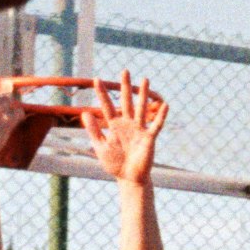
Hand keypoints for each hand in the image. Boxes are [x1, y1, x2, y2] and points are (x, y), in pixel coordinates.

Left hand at [80, 73, 167, 189]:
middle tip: (125, 71)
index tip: (96, 79)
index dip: (102, 93)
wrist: (129, 178)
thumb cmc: (115, 164)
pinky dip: (161, 116)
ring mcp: (139, 129)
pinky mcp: (149, 138)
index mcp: (114, 126)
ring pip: (141, 108)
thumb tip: (84, 113)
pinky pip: (156, 125)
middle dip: (125, 87)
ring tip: (145, 79)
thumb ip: (93, 131)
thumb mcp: (100, 147)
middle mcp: (127, 124)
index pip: (106, 106)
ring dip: (143, 95)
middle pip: (126, 101)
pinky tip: (165, 105)